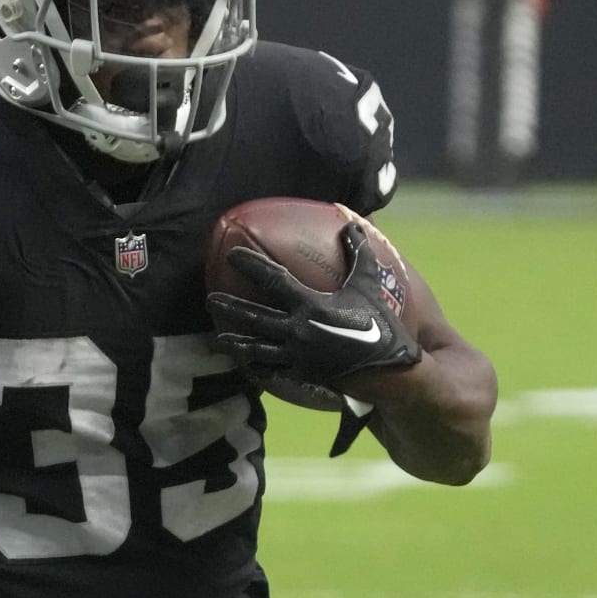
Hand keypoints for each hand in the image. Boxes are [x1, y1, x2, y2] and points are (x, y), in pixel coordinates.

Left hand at [207, 221, 421, 385]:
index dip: (251, 266)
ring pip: (256, 349)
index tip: (233, 255)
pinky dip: (256, 367)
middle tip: (209, 300)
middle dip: (229, 308)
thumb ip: (359, 253)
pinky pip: (271, 370)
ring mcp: (296, 355)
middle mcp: (298, 330)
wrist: (386, 370)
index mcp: (310, 305)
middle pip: (254, 317)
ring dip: (236, 343)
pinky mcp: (300, 373)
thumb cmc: (377, 322)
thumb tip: (352, 224)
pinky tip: (245, 365)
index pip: (273, 280)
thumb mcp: (368, 284)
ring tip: (219, 339)